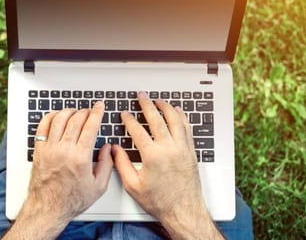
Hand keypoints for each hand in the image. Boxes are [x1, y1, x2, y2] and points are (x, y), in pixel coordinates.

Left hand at [27, 102, 112, 220]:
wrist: (48, 209)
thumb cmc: (71, 200)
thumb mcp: (98, 187)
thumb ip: (107, 165)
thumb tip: (109, 149)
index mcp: (80, 158)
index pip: (90, 126)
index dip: (97, 113)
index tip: (99, 107)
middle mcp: (64, 150)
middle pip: (75, 120)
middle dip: (85, 111)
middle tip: (90, 110)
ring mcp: (50, 149)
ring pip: (59, 119)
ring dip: (69, 112)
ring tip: (75, 112)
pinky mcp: (39, 151)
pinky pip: (43, 126)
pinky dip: (50, 117)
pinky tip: (56, 116)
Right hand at [112, 92, 222, 238]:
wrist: (183, 210)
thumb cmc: (160, 201)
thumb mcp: (133, 185)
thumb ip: (121, 164)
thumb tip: (114, 150)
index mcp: (152, 156)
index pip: (138, 130)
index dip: (129, 120)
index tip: (125, 114)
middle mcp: (169, 149)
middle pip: (157, 119)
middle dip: (147, 105)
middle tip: (142, 96)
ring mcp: (182, 149)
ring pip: (174, 120)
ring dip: (165, 107)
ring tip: (159, 100)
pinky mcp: (190, 152)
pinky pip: (187, 128)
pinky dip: (181, 117)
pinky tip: (177, 112)